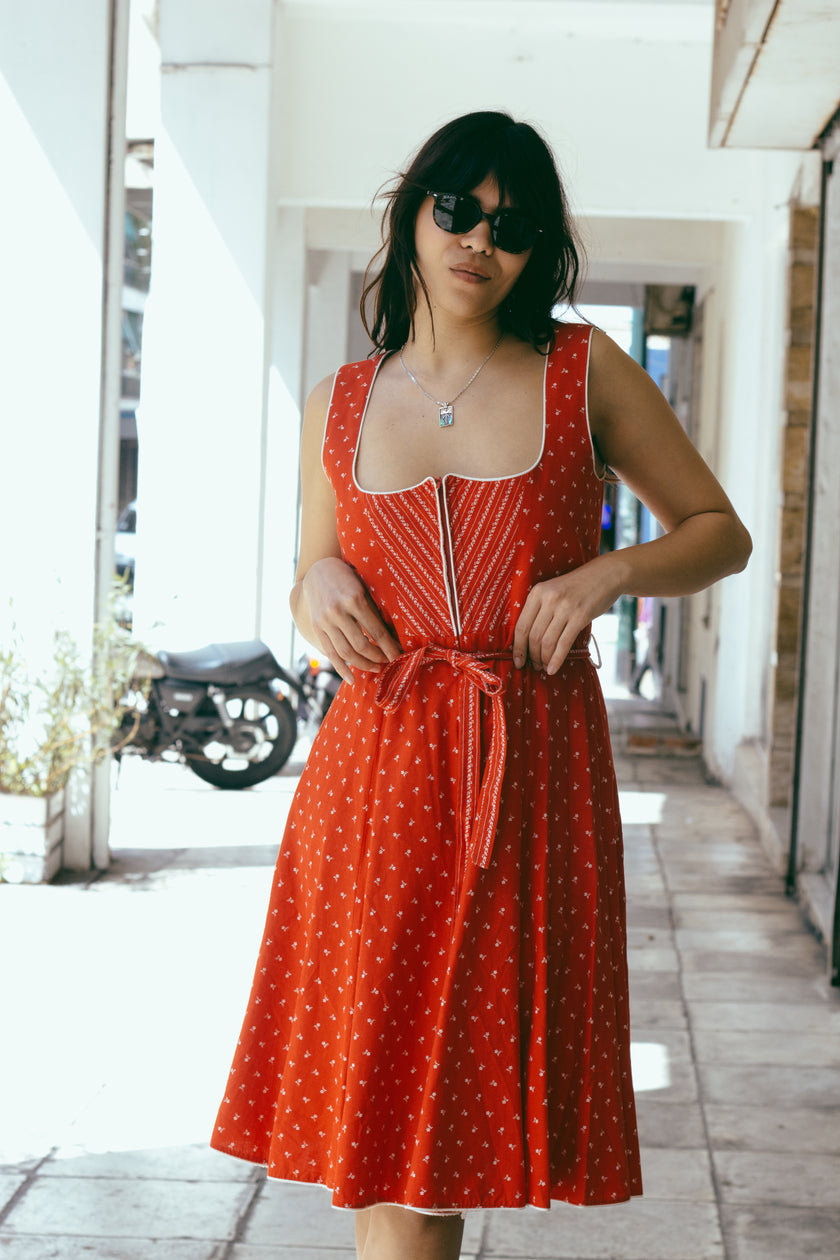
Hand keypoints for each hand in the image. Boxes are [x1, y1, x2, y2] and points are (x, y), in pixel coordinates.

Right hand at [301, 557, 401, 684]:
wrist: (318, 570)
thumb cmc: (348, 577)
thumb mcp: (364, 587)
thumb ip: (375, 609)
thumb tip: (394, 635)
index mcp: (354, 599)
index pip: (376, 631)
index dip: (390, 647)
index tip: (400, 655)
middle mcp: (337, 612)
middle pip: (361, 645)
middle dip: (378, 657)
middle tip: (390, 661)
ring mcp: (325, 621)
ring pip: (346, 652)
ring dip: (364, 664)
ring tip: (376, 668)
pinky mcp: (316, 628)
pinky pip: (330, 653)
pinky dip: (341, 668)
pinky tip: (352, 678)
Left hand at [512, 554, 623, 673]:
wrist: (606, 574)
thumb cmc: (577, 586)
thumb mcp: (553, 590)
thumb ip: (540, 609)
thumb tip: (527, 640)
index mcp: (537, 592)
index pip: (521, 625)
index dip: (518, 647)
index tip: (518, 661)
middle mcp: (549, 599)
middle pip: (533, 636)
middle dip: (532, 656)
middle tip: (535, 666)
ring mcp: (565, 607)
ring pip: (547, 642)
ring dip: (544, 659)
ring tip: (544, 667)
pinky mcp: (580, 616)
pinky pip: (564, 643)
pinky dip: (557, 659)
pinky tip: (553, 669)